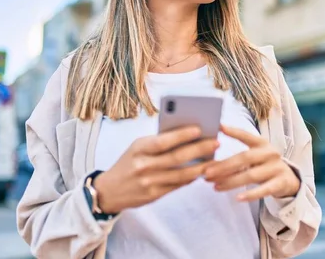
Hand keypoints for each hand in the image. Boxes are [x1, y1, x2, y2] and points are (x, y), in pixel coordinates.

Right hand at [93, 125, 218, 213]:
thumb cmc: (128, 163)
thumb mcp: (137, 148)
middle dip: (199, 149)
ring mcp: (149, 182)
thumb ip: (158, 143)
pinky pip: (177, 185)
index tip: (200, 129)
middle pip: (177, 157)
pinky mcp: (153, 195)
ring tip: (214, 159)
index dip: (182, 135)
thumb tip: (186, 136)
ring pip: (181, 174)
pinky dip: (191, 178)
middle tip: (215, 143)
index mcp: (139, 148)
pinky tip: (201, 172)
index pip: (163, 141)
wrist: (109, 190)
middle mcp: (143, 165)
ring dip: (201, 167)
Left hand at [204, 125, 299, 201]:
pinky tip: (237, 198)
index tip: (219, 127)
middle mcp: (270, 153)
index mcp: (262, 143)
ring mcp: (276, 168)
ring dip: (231, 181)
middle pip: (244, 158)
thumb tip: (211, 158)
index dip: (233, 131)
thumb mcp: (255, 157)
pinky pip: (264, 190)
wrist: (289, 180)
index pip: (246, 135)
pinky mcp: (281, 183)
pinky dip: (250, 194)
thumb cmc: (264, 166)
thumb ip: (239, 157)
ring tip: (215, 186)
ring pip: (251, 175)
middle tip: (207, 172)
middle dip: (224, 166)